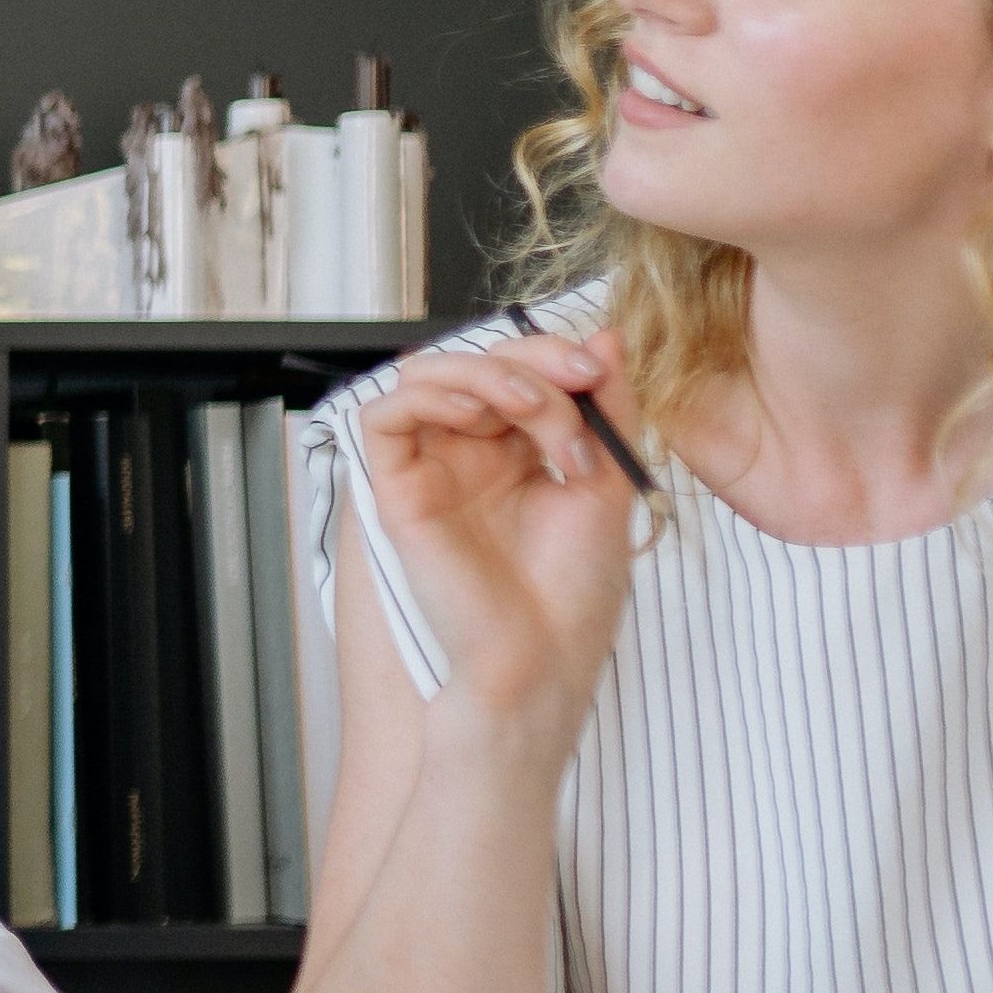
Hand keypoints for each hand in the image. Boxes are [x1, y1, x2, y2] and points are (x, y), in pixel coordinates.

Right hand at [350, 334, 642, 742]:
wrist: (540, 657)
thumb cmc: (572, 592)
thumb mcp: (608, 479)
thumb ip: (607, 407)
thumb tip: (607, 335)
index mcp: (521, 453)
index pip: (521, 371)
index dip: (555, 355)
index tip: (598, 371)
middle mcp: (472, 454)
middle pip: (478, 362)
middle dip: (532, 361)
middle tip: (576, 386)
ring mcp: (432, 468)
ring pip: (428, 374)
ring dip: (487, 373)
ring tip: (534, 411)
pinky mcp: (395, 488)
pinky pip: (384, 416)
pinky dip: (426, 394)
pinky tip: (473, 412)